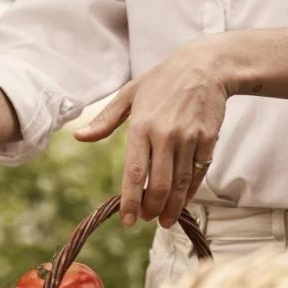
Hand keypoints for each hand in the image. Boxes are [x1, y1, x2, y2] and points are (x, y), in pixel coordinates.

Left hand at [74, 40, 227, 228]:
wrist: (207, 66)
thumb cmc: (163, 80)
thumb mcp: (129, 94)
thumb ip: (105, 120)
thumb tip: (79, 136)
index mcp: (141, 126)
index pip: (134, 173)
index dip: (131, 201)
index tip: (128, 221)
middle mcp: (165, 135)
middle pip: (159, 184)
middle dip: (152, 208)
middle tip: (147, 220)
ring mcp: (189, 138)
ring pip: (180, 183)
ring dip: (172, 207)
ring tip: (164, 220)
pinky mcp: (208, 140)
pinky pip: (198, 174)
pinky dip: (190, 192)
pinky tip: (182, 202)